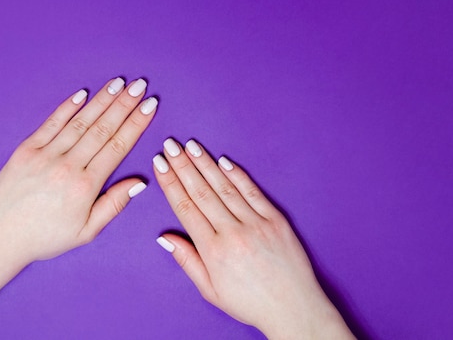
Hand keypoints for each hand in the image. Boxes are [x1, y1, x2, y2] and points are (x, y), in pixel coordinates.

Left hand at [0, 77, 156, 300]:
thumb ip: (114, 204)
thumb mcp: (87, 231)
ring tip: (119, 84)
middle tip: (140, 87)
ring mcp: (44, 155)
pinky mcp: (25, 151)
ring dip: (102, 100)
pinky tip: (83, 94)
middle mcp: (66, 166)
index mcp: (85, 186)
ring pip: (80, 122)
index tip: (149, 106)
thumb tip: (139, 182)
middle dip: (124, 105)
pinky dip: (68, 107)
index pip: (118, 147)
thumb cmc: (44, 237)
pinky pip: (51, 124)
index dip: (136, 124)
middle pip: (102, 129)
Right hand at [153, 138, 354, 338]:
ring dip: (206, 164)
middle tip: (170, 146)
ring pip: (225, 187)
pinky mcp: (276, 220)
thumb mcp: (211, 290)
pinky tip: (223, 161)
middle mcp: (234, 232)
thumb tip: (165, 238)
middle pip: (202, 192)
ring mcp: (257, 223)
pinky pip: (253, 192)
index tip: (159, 165)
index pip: (186, 208)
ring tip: (190, 146)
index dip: (171, 183)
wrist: (293, 307)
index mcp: (214, 251)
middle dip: (183, 166)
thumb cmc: (251, 303)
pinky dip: (238, 175)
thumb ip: (188, 261)